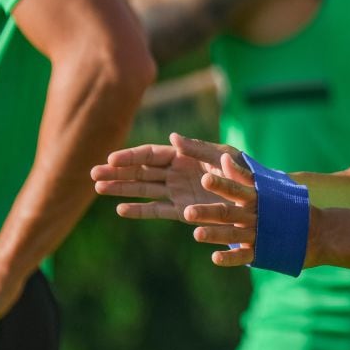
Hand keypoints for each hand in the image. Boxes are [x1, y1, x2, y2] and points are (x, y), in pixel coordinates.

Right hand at [94, 133, 259, 264]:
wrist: (258, 199)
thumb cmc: (244, 172)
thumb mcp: (223, 157)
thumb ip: (198, 149)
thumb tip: (172, 138)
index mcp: (184, 155)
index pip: (150, 154)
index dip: (130, 156)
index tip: (110, 160)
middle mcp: (176, 172)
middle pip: (140, 170)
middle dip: (116, 172)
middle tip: (92, 174)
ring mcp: (177, 191)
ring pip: (143, 188)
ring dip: (121, 189)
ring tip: (97, 189)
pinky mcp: (183, 210)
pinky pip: (157, 210)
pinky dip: (140, 210)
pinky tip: (120, 210)